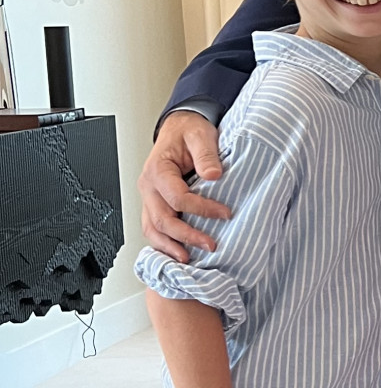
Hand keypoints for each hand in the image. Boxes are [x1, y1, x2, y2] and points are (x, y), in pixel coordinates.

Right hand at [139, 111, 231, 260]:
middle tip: (210, 245)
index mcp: (158, 170)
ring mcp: (149, 198)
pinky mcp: (154, 205)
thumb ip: (206, 154)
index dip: (202, 209)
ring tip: (189, 259)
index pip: (177, 197)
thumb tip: (214, 175)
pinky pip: (153, 228)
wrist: (180, 129)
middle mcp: (149, 186)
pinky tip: (177, 253)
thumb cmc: (188, 132)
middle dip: (186, 235)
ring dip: (170, 246)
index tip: (225, 213)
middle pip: (162, 219)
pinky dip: (163, 244)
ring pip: (152, 229)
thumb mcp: (200, 135)